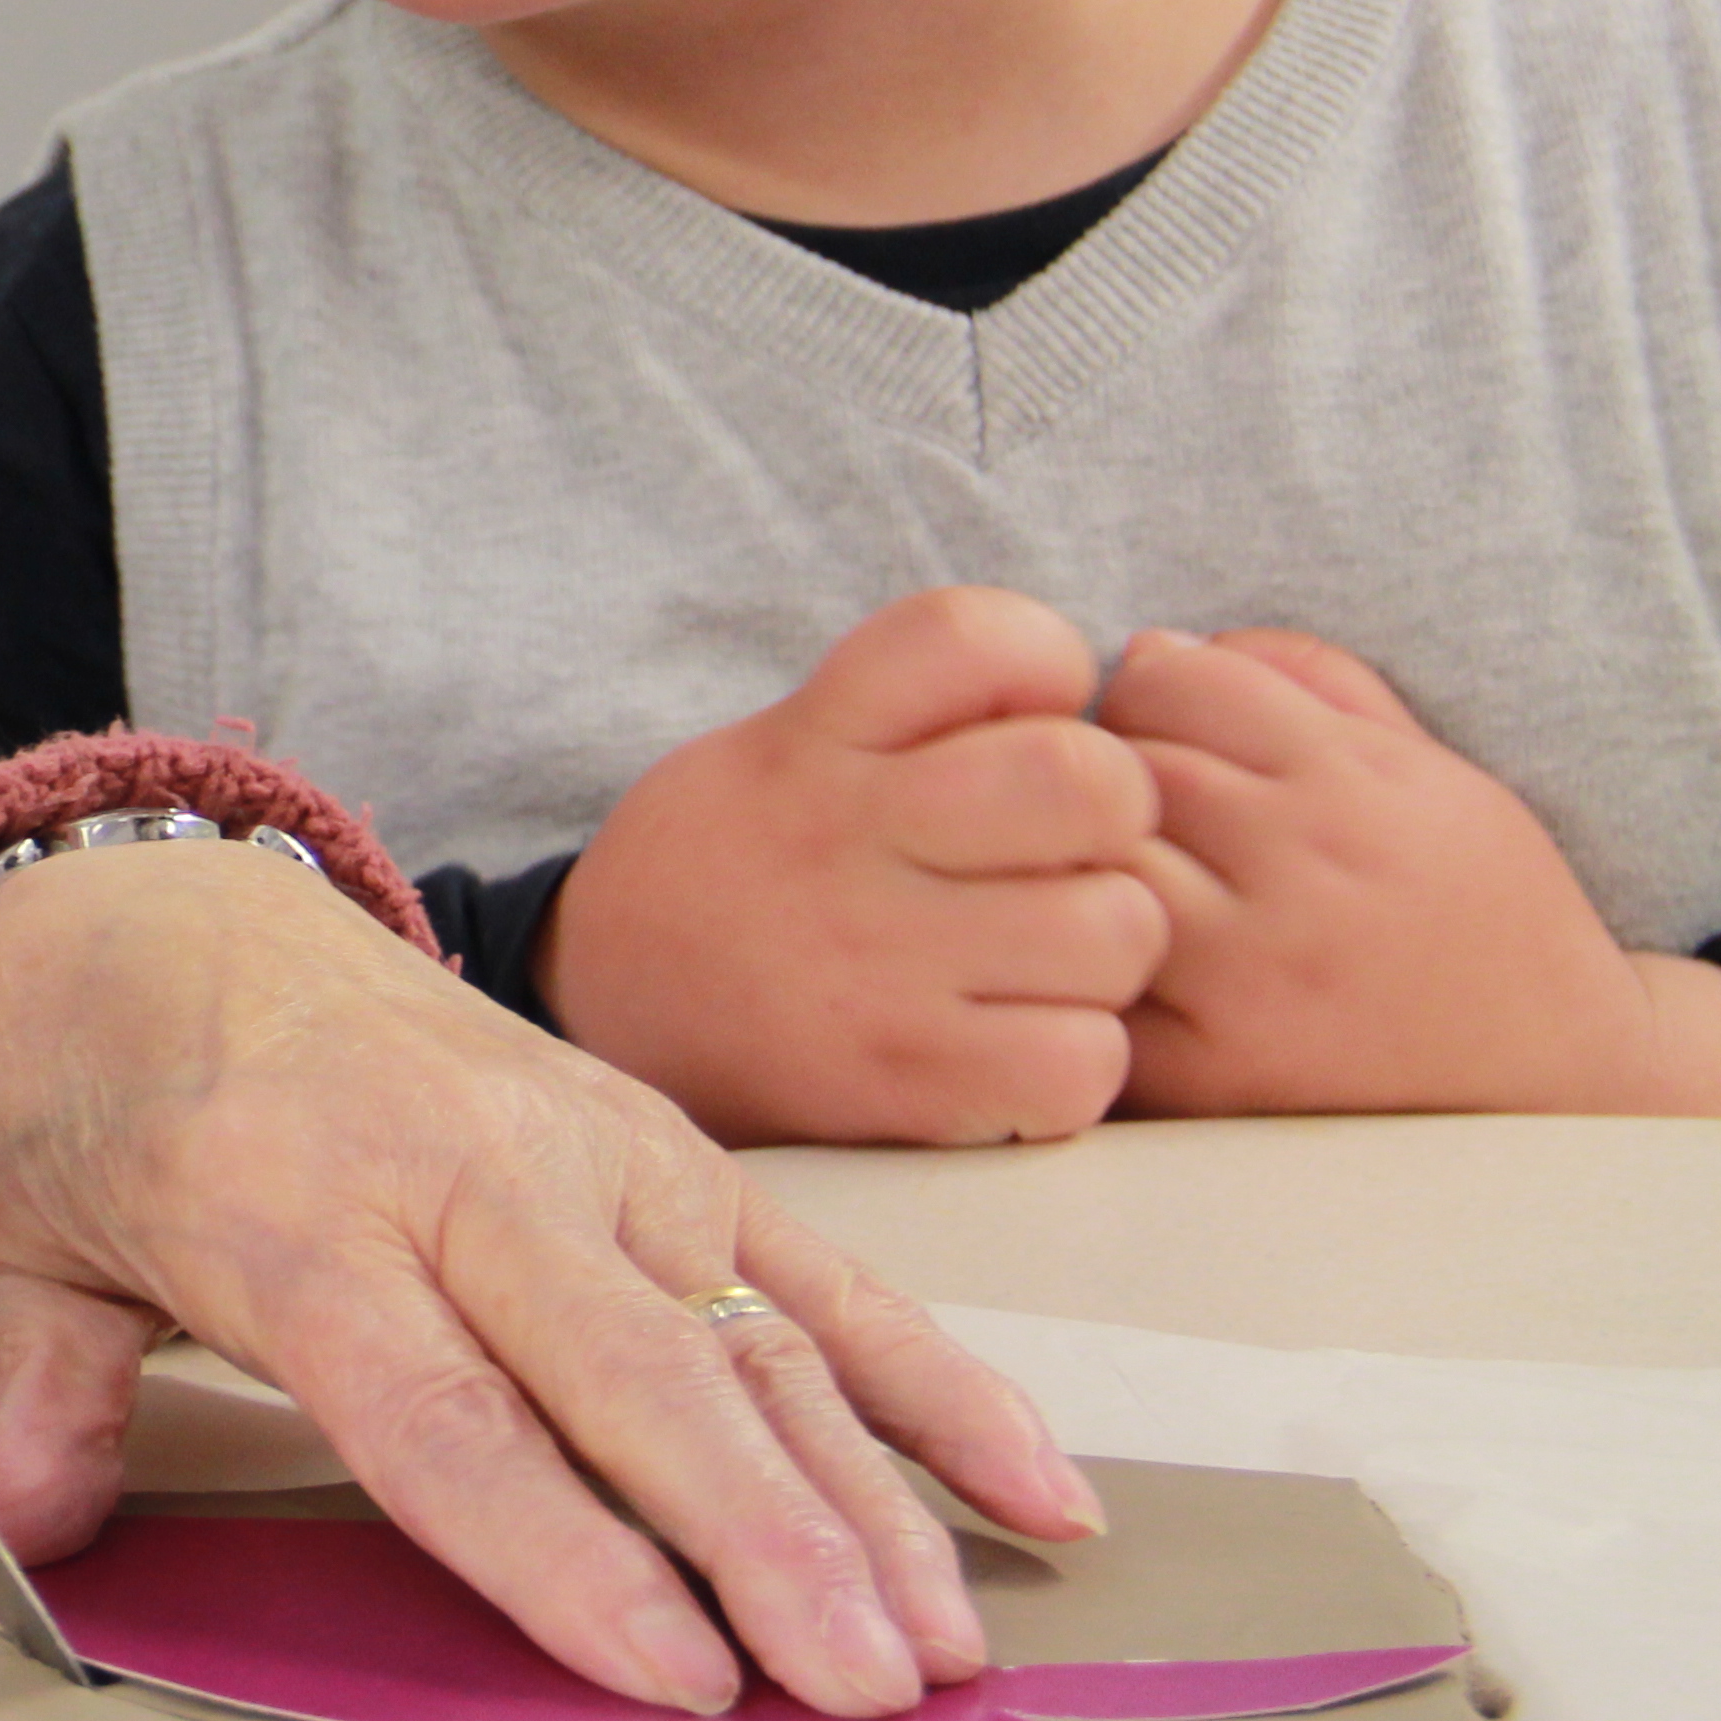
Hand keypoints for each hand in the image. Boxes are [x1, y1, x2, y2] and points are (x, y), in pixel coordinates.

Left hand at [0, 839, 1105, 1720]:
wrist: (146, 904)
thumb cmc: (89, 1086)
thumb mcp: (11, 1235)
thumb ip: (35, 1391)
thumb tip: (28, 1521)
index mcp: (291, 1207)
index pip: (447, 1413)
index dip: (565, 1551)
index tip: (671, 1666)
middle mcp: (460, 1171)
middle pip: (631, 1377)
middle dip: (760, 1538)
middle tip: (855, 1675)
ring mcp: (579, 1143)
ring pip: (749, 1330)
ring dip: (868, 1488)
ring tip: (949, 1629)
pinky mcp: (653, 1134)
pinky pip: (813, 1263)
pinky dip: (928, 1373)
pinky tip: (1028, 1482)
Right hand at [544, 587, 1171, 1142]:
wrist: (603, 1016)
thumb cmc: (737, 870)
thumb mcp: (778, 748)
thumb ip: (909, 710)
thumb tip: (1090, 697)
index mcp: (812, 741)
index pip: (976, 635)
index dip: (1046, 660)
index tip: (1021, 721)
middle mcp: (842, 840)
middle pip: (1092, 782)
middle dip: (1116, 818)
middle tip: (1063, 856)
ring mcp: (874, 967)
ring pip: (1117, 931)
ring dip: (1104, 954)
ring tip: (1035, 962)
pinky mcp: (902, 1085)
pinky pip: (1083, 1061)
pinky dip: (1073, 1061)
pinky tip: (1013, 1044)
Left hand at [1107, 626, 1720, 1116]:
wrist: (1561, 1084)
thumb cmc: (1479, 911)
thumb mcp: (1431, 773)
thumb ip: (1313, 682)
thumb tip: (1161, 644)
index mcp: (1355, 783)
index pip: (1171, 679)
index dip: (1151, 690)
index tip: (1164, 727)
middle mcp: (1301, 871)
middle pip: (1122, 766)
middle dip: (1111, 771)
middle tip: (1138, 809)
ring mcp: (1248, 975)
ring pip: (1093, 866)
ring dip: (1089, 864)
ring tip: (1130, 881)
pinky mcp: (1208, 1070)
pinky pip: (1090, 984)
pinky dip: (1087, 966)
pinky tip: (1129, 965)